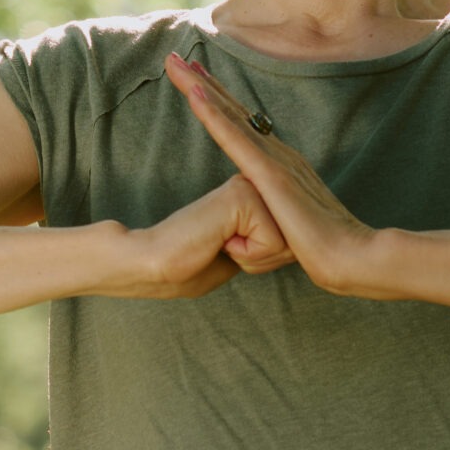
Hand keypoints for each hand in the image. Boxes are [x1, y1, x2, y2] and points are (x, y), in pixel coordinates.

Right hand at [93, 176, 278, 299]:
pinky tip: (219, 242)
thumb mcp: (239, 254)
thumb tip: (296, 247)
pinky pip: (272, 242)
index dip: (262, 261)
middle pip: (293, 240)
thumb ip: (263, 241)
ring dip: (254, 259)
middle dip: (262, 261)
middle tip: (222, 249)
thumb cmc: (189, 266)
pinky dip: (248, 256)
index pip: (290, 240)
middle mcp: (253, 184)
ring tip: (220, 245)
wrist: (153, 263)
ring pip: (286, 243)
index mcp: (252, 195)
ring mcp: (248, 185)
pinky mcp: (243, 194)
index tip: (224, 250)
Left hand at [164, 53, 375, 292]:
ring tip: (175, 63)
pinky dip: (213, 114)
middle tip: (176, 58)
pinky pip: (235, 137)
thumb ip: (268, 223)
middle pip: (232, 110)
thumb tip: (251, 232)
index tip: (194, 80)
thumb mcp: (286, 232)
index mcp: (280, 165)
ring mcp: (274, 160)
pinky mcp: (271, 173)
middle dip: (201, 82)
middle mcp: (278, 153)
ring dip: (199, 88)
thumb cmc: (321, 251)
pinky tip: (195, 94)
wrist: (350, 257)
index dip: (217, 101)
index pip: (241, 126)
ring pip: (229, 115)